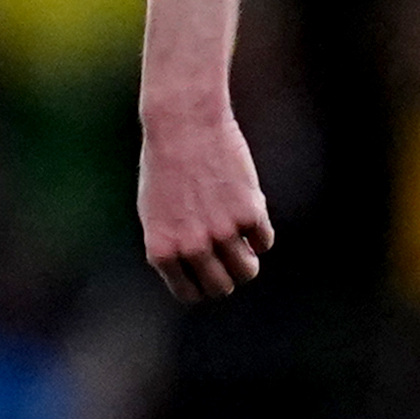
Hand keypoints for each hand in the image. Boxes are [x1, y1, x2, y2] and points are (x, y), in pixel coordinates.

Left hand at [138, 100, 275, 301]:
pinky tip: (249, 213)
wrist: (183, 125)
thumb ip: (173, 245)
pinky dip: (260, 233)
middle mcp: (191, 247)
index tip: (208, 272)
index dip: (202, 285)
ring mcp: (221, 232)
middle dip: (228, 277)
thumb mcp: (155, 211)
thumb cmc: (164, 165)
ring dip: (249, 260)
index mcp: (162, 250)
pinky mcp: (249, 213)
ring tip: (244, 242)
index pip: (190, 293)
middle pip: (222, 287)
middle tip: (230, 257)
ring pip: (247, 270)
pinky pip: (264, 241)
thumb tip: (199, 272)